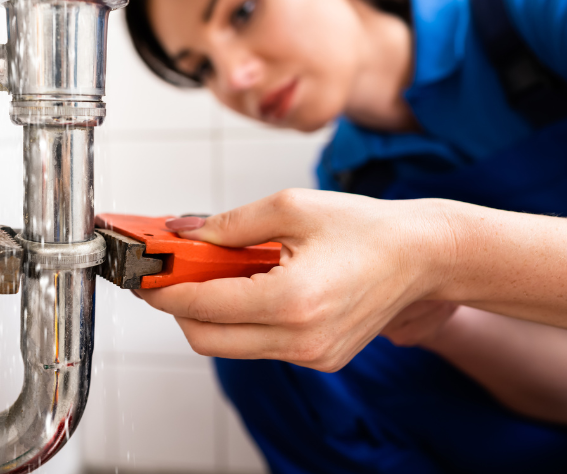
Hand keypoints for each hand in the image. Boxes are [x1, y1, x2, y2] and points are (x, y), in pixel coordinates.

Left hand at [135, 188, 456, 371]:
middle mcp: (300, 339)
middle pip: (207, 339)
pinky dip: (244, 320)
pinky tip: (253, 287)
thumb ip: (229, 224)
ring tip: (216, 274)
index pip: (204, 305)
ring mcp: (311, 356)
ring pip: (231, 346)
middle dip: (180, 308)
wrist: (422, 257)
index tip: (144, 277)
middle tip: (170, 277)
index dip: (165, 291)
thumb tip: (184, 235)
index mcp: (293, 300)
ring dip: (212, 313)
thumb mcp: (290, 207)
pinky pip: (261, 346)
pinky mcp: (319, 359)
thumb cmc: (365, 228)